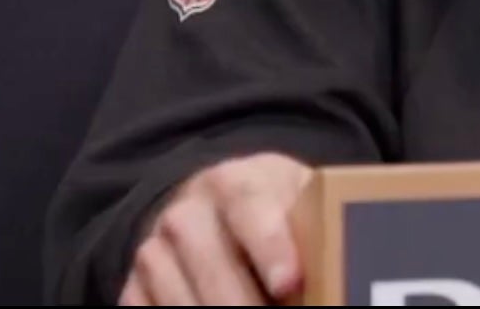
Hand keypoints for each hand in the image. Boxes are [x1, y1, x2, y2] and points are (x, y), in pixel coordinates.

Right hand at [121, 152, 311, 305]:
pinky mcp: (134, 288)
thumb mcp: (303, 205)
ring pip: (180, 300)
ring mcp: (154, 252)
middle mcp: (187, 214)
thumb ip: (321, 231)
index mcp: (235, 183)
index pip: (250, 207)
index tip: (289, 283)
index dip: (270, 247)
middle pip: (214, 268)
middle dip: (245, 305)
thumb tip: (344, 276)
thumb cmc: (277, 216)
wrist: (213, 211)